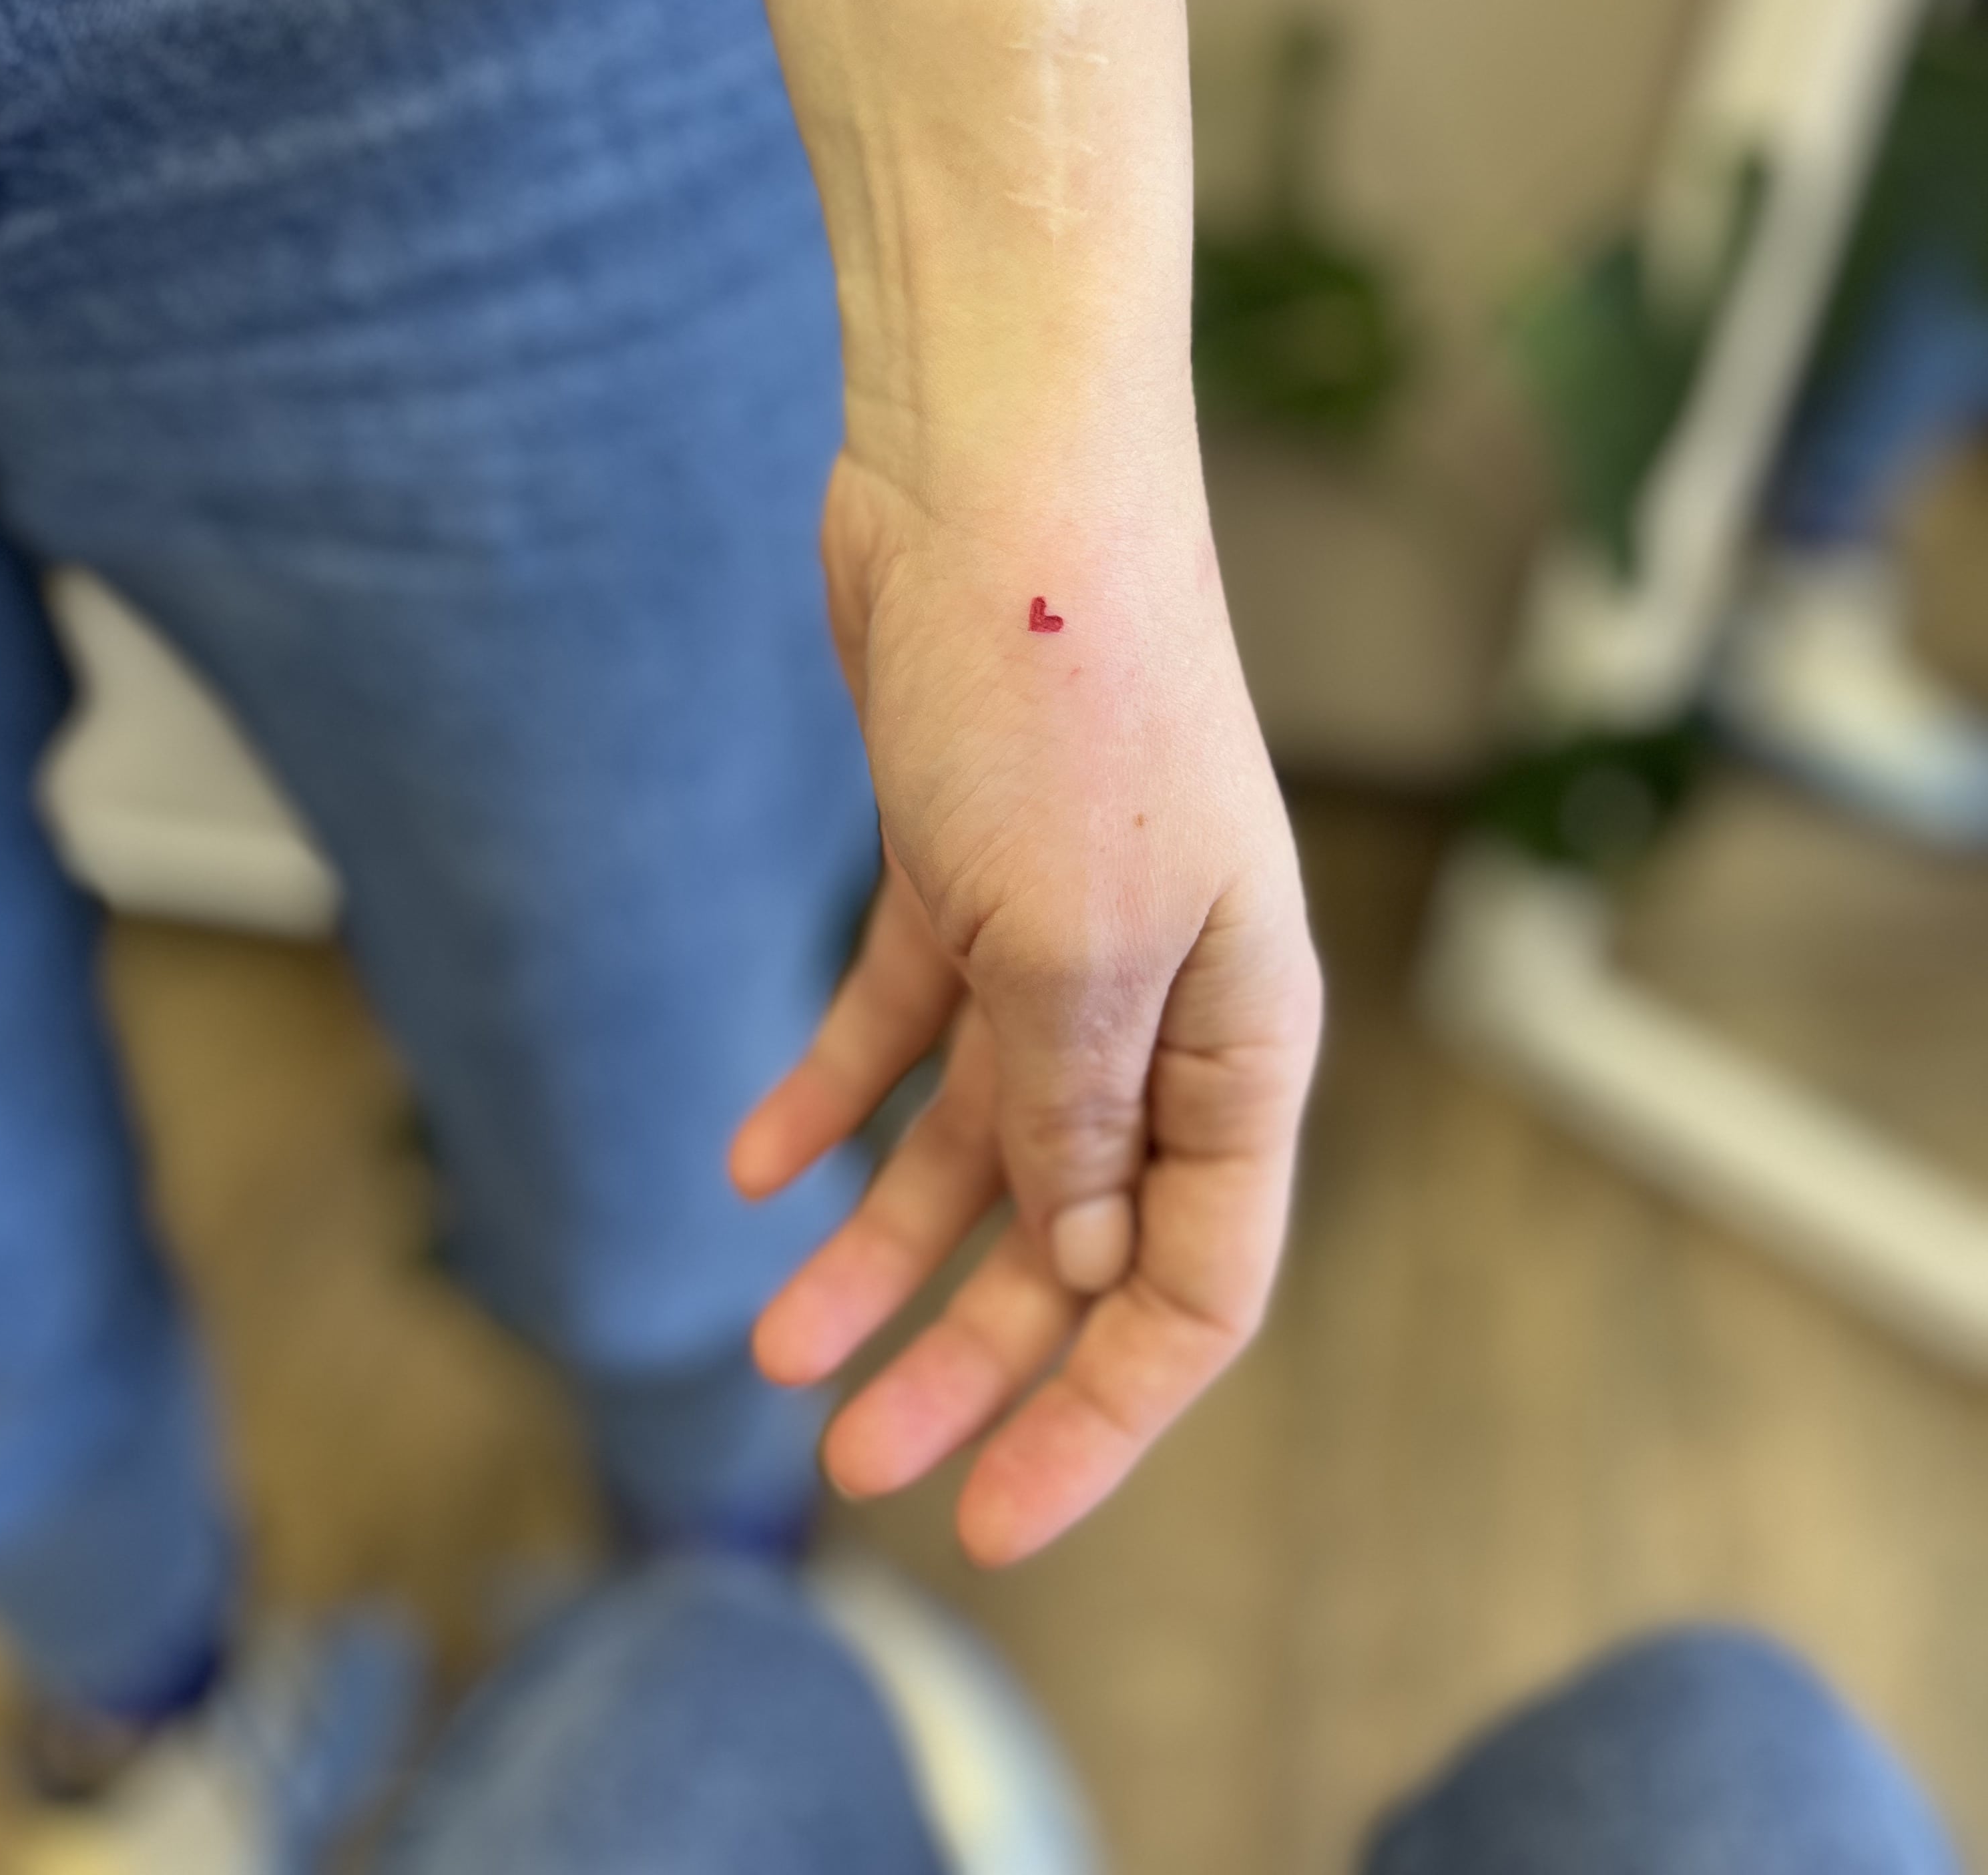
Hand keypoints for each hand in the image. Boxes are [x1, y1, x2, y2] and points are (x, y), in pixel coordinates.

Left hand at [729, 445, 1323, 1563]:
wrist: (995, 484)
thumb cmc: (1068, 705)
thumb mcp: (1075, 953)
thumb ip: (1077, 1124)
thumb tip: (1077, 1268)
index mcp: (1244, 1034)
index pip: (1198, 1276)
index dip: (1106, 1410)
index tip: (994, 1516)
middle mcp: (1163, 1001)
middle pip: (1075, 1230)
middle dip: (974, 1352)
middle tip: (854, 1460)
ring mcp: (1057, 937)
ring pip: (976, 1145)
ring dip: (883, 1247)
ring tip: (773, 1343)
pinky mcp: (958, 874)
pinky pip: (897, 1025)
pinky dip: (832, 1097)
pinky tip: (755, 1166)